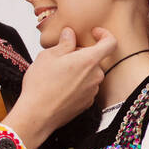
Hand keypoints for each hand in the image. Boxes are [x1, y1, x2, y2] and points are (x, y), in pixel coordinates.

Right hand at [5, 27, 117, 147]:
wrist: (37, 115)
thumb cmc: (41, 85)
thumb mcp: (48, 56)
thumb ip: (64, 43)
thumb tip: (70, 34)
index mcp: (89, 60)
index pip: (110, 43)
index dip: (104, 34)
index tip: (94, 33)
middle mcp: (96, 76)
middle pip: (95, 59)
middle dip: (81, 55)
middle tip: (61, 57)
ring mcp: (93, 91)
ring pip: (90, 74)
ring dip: (78, 70)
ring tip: (57, 74)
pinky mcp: (87, 103)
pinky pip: (86, 87)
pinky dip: (77, 83)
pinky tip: (60, 87)